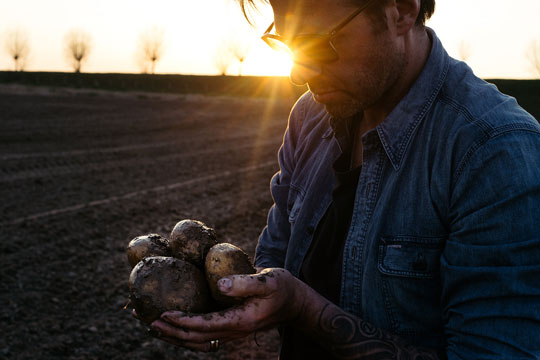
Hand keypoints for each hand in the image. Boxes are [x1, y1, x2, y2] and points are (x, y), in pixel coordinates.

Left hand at [148, 268, 307, 351]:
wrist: (296, 304)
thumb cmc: (282, 288)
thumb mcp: (268, 281)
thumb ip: (244, 283)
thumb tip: (220, 285)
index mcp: (241, 320)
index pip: (205, 325)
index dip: (183, 321)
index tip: (164, 314)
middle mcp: (234, 331)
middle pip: (197, 338)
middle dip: (172, 332)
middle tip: (150, 322)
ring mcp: (233, 332)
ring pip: (199, 341)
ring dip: (177, 336)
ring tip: (157, 327)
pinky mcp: (232, 327)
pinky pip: (206, 335)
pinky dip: (188, 332)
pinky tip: (178, 325)